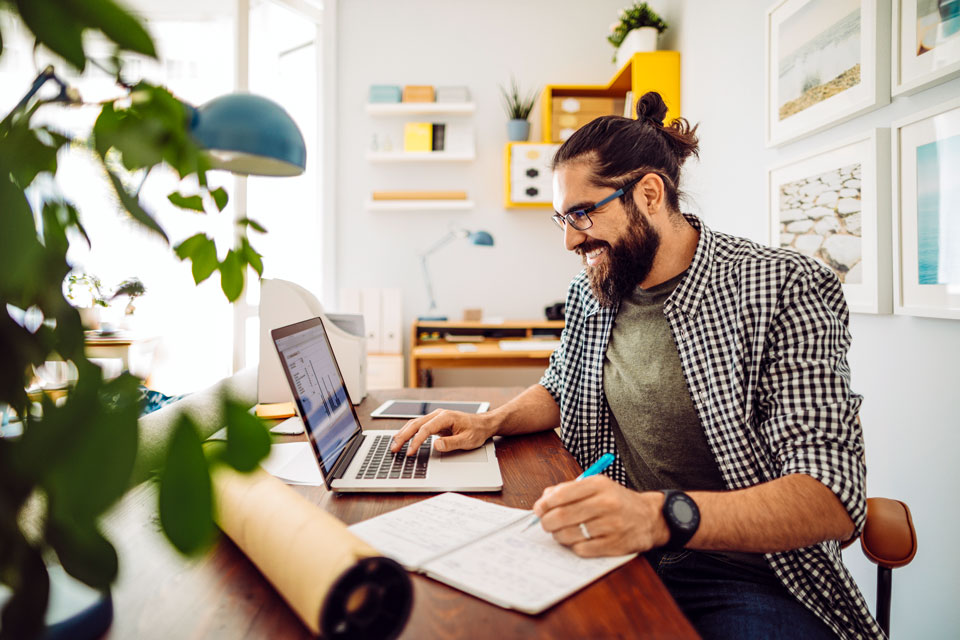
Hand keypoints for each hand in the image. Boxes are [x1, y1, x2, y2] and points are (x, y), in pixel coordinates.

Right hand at [389, 409, 495, 455]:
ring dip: (403, 434)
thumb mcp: (467, 440)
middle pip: (415, 424)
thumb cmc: (476, 431)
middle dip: (403, 436)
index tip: (410, 452)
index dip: (416, 441)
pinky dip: (408, 432)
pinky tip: (402, 438)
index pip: (426, 429)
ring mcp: (435, 418)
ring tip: (394, 445)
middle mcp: (438, 415)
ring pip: (414, 424)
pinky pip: (418, 426)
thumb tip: (436, 445)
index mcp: (445, 417)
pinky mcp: (434, 422)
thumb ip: (451, 443)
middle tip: (394, 448)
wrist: (482, 424)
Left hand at [532, 475, 669, 556]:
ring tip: (561, 532)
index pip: (562, 494)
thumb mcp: (597, 486)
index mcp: (599, 485)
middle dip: (547, 522)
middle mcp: (606, 503)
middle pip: (563, 515)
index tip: (539, 509)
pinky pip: (582, 549)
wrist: (649, 517)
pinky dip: (574, 546)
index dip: (545, 504)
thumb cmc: (617, 501)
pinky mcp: (614, 545)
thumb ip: (569, 490)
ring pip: (570, 534)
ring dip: (559, 535)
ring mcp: (611, 525)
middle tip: (545, 524)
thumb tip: (543, 501)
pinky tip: (578, 540)